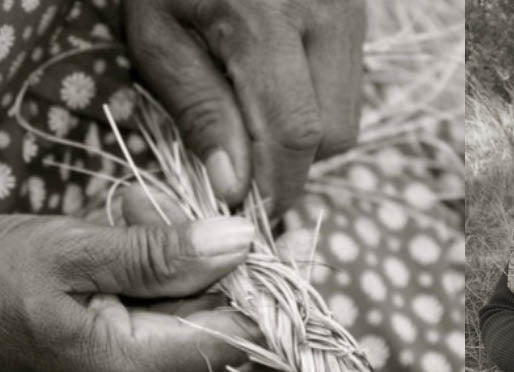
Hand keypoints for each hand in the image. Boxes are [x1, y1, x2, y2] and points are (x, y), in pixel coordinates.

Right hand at [0, 209, 257, 371]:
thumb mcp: (73, 251)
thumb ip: (162, 254)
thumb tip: (242, 241)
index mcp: (130, 370)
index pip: (236, 335)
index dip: (265, 283)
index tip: (279, 233)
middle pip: (209, 321)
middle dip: (202, 254)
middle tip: (164, 203)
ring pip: (180, 314)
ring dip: (170, 258)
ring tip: (131, 211)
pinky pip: (153, 322)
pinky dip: (149, 277)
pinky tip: (124, 236)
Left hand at [126, 0, 365, 214]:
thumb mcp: (158, 36)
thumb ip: (199, 110)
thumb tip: (234, 185)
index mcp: (265, 17)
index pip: (294, 131)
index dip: (274, 185)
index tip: (243, 209)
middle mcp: (325, 14)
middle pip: (334, 134)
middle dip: (291, 164)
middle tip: (242, 164)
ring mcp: (350, 13)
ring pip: (347, 117)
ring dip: (303, 140)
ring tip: (253, 120)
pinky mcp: (355, 16)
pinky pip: (346, 90)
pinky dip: (313, 108)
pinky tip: (274, 90)